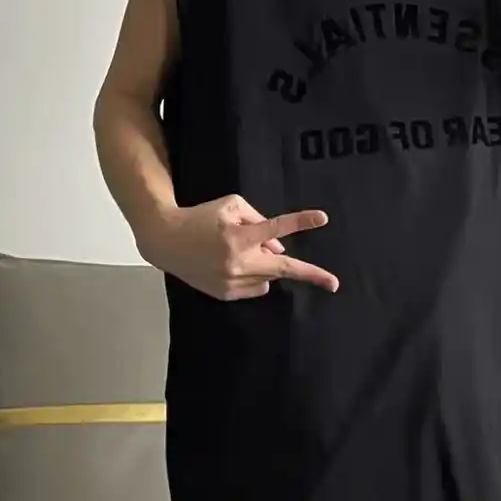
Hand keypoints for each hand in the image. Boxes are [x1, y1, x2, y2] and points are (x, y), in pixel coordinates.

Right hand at [138, 194, 336, 299]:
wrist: (166, 241)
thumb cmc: (202, 217)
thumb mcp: (231, 206)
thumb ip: (259, 221)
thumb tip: (280, 246)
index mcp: (239, 236)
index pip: (275, 227)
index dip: (300, 222)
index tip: (322, 218)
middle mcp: (237, 262)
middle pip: (282, 268)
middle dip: (310, 274)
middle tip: (334, 283)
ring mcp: (231, 281)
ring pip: (269, 277)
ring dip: (268, 265)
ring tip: (245, 253)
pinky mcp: (225, 294)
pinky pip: (255, 288)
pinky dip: (255, 277)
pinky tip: (235, 265)